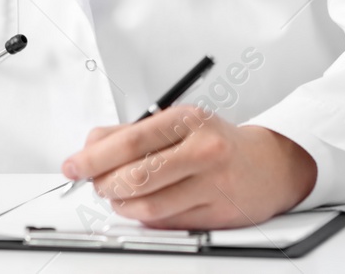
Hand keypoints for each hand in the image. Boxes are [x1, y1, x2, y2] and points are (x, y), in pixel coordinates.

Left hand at [61, 109, 316, 229]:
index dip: (95, 157)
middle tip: (96, 184)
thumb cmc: (217, 142)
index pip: (131, 141)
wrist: (270, 165)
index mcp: (189, 121)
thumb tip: (91, 147)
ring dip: (122, 205)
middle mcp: (203, 150)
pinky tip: (145, 206)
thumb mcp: (178, 124)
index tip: (74, 166)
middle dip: (105, 184)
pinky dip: (147, 218)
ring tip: (119, 197)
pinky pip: (167, 223)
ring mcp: (213, 185)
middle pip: (137, 176)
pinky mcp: (218, 214)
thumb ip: (131, 133)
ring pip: (149, 206)